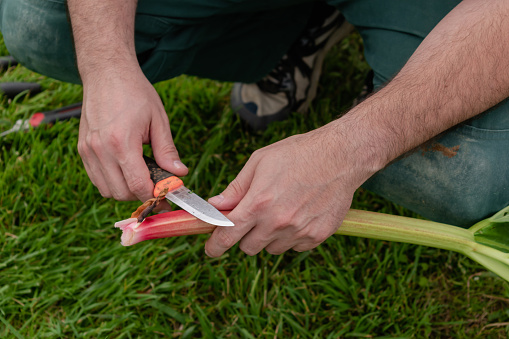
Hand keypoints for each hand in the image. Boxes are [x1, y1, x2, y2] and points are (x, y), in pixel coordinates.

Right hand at [77, 67, 187, 201]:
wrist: (107, 73)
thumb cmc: (135, 93)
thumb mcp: (158, 120)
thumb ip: (167, 150)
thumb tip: (179, 173)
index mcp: (121, 142)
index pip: (137, 185)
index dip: (155, 196)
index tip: (166, 197)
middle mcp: (100, 150)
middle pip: (121, 193)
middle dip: (140, 195)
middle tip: (155, 186)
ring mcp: (87, 150)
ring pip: (106, 190)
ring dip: (125, 191)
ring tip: (140, 176)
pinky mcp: (82, 149)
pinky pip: (96, 179)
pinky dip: (112, 182)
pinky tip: (125, 169)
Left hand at [205, 125, 372, 255]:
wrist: (340, 156)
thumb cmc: (296, 154)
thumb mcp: (259, 162)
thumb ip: (236, 188)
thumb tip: (215, 205)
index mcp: (258, 203)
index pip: (228, 235)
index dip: (216, 246)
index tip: (212, 249)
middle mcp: (278, 222)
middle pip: (249, 248)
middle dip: (246, 236)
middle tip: (255, 217)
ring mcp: (299, 231)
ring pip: (272, 248)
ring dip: (270, 236)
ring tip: (282, 210)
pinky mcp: (318, 236)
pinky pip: (295, 247)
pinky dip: (292, 236)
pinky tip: (300, 213)